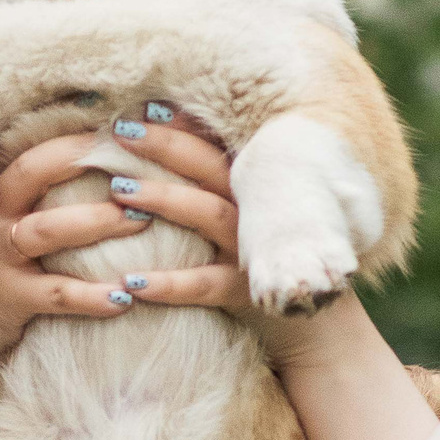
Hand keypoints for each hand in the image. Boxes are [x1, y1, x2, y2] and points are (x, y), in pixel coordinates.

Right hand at [0, 131, 168, 376]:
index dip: (83, 132)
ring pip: (48, 228)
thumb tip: (110, 179)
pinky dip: (92, 296)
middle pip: (37, 170)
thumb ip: (43, 204)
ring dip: (98, 222)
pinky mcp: (5, 300)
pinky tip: (125, 297)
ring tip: (143, 220)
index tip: (130, 122)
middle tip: (139, 156)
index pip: (39, 147)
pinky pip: (54, 294)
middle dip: (88, 158)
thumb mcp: (6, 231)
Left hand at [85, 110, 439, 439]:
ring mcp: (256, 251)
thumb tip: (165, 162)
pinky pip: (206, 286)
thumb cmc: (271, 268)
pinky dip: (169, 284)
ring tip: (118, 190)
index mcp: (255, 191)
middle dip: (164, 147)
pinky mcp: (251, 294)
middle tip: (119, 132)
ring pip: (206, 216)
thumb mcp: (252, 223)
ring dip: (162, 199)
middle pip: (208, 169)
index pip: (216, 147)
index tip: (144, 108)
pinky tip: (131, 284)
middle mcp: (257, 213)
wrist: (321, 331)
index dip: (182, 127)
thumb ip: (219, 194)